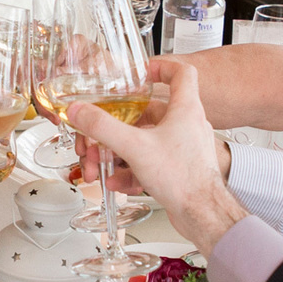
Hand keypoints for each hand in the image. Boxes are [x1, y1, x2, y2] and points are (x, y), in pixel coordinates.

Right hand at [65, 58, 244, 250]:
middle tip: (101, 132)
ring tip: (103, 163)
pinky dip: (131, 169)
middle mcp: (187, 125)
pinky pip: (149, 162)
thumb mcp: (135, 147)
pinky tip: (118, 181)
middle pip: (149, 112)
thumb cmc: (185, 179)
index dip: (161, 66)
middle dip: (120, 124)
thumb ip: (103, 127)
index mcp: (185, 109)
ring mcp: (183, 148)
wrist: (202, 215)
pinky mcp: (178, 168)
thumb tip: (80, 111)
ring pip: (145, 140)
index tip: (142, 72)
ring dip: (120, 151)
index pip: (182, 72)